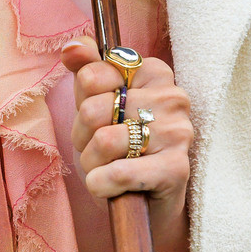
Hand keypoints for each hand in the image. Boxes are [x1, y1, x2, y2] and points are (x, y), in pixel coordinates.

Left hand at [64, 44, 194, 251]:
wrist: (149, 204)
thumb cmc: (121, 151)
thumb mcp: (99, 107)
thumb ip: (88, 71)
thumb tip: (72, 47)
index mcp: (155, 73)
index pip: (91, 76)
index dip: (83, 106)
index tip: (101, 121)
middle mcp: (172, 96)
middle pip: (93, 110)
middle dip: (84, 139)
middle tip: (101, 153)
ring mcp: (178, 132)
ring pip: (103, 141)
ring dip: (92, 165)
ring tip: (108, 170)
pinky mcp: (177, 168)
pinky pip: (118, 172)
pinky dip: (102, 185)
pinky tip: (111, 188)